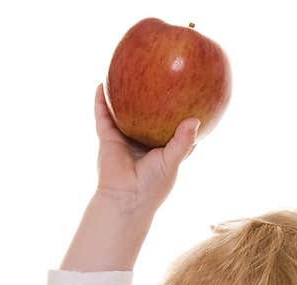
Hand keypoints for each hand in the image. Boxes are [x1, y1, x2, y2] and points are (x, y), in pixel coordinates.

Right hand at [93, 83, 198, 212]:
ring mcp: (125, 139)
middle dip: (152, 97)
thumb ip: (183, 142)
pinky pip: (103, 116)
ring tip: (125, 71)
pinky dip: (101, 101)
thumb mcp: (172, 161)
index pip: (173, 129)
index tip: (188, 95)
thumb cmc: (152, 185)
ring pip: (124, 112)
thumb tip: (195, 120)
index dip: (179, 114)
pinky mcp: (108, 138)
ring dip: (123, 94)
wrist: (126, 199)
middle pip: (148, 115)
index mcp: (161, 150)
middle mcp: (143, 142)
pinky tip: (101, 83)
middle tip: (157, 74)